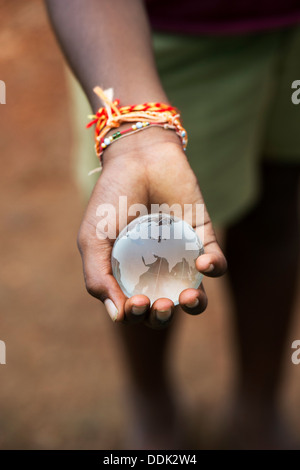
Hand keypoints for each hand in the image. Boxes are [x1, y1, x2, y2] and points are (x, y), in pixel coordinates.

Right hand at [77, 129, 226, 327]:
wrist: (139, 159)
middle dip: (162, 317)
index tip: (137, 302)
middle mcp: (155, 268)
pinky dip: (214, 268)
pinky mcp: (202, 238)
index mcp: (127, 273)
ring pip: (195, 295)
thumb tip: (118, 316)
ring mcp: (180, 255)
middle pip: (164, 307)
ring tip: (187, 298)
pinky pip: (216, 263)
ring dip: (195, 306)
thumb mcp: (93, 239)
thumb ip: (98, 277)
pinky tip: (203, 263)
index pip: (135, 307)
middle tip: (159, 305)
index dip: (137, 315)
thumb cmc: (112, 198)